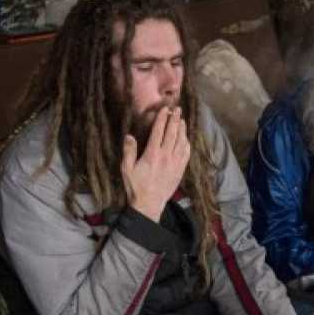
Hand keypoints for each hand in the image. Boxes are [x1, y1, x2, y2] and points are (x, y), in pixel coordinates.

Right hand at [121, 106, 190, 220]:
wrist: (149, 205)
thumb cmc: (136, 187)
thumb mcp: (126, 169)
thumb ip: (128, 152)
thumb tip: (129, 136)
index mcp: (152, 154)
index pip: (159, 131)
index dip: (162, 119)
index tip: (165, 109)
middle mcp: (166, 156)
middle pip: (173, 134)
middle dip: (175, 120)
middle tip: (178, 109)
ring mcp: (175, 163)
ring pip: (182, 142)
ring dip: (182, 130)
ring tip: (182, 120)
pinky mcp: (180, 170)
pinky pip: (186, 154)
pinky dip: (187, 144)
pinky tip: (186, 139)